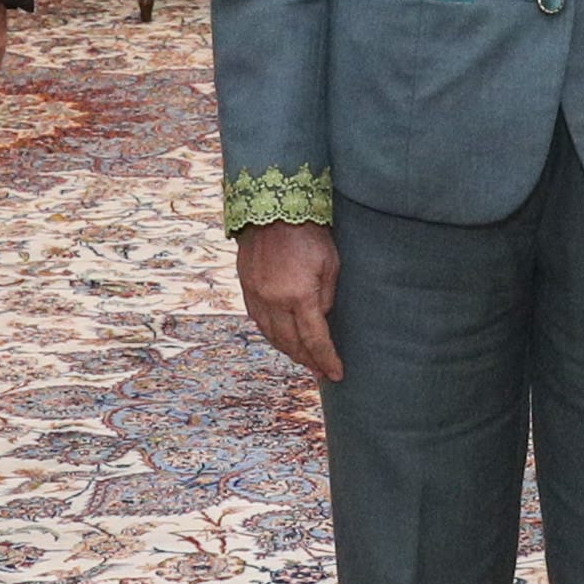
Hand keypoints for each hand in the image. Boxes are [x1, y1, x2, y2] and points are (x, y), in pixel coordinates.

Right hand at [237, 222, 341, 384]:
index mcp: (298, 296)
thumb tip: (321, 319)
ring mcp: (256, 296)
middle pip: (291, 344)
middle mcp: (273, 302)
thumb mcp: (330, 264)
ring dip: (289, 351)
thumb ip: (326, 297)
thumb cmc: (308, 233)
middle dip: (308, 361)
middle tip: (321, 372)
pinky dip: (272, 335)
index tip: (337, 374)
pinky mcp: (246, 289)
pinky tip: (282, 339)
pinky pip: (259, 322)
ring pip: (272, 336)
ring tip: (304, 359)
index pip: (315, 340)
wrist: (271, 209)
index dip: (326, 359)